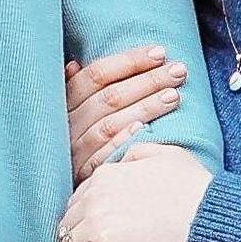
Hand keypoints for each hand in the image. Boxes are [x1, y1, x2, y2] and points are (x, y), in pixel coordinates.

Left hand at [56, 141, 213, 241]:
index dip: (81, 218)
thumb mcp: (168, 155)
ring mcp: (98, 223)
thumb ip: (139, 152)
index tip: (85, 232)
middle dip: (71, 238)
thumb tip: (122, 160)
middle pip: (69, 222)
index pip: (79, 200)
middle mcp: (96, 197)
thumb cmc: (196, 187)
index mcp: (107, 176)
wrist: (209, 218)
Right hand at [65, 43, 186, 183]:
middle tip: (178, 71)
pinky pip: (102, 156)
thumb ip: (76, 89)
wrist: (62, 188)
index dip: (129, 61)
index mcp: (65, 101)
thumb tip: (73, 64)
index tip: (160, 53)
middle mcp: (67, 124)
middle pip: (110, 97)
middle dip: (148, 81)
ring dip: (144, 108)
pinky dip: (121, 141)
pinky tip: (143, 130)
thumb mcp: (73, 111)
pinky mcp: (82, 174)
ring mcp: (74, 150)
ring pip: (110, 124)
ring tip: (174, 96)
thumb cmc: (78, 139)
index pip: (97, 74)